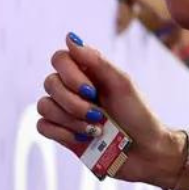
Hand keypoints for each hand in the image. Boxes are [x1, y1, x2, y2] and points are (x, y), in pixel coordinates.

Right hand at [35, 34, 177, 185]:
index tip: (93, 90)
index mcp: (88, 73)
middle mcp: (74, 89)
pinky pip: (43, 126)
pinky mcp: (62, 133)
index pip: (60, 59)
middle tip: (98, 115)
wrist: (146, 152)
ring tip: (96, 130)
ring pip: (44, 105)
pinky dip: (62, 133)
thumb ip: (96, 61)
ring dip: (71, 120)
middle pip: (50, 83)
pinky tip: (83, 139)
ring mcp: (66, 112)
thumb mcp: (122, 84)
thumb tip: (69, 37)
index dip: (70, 75)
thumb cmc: (138, 115)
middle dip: (74, 103)